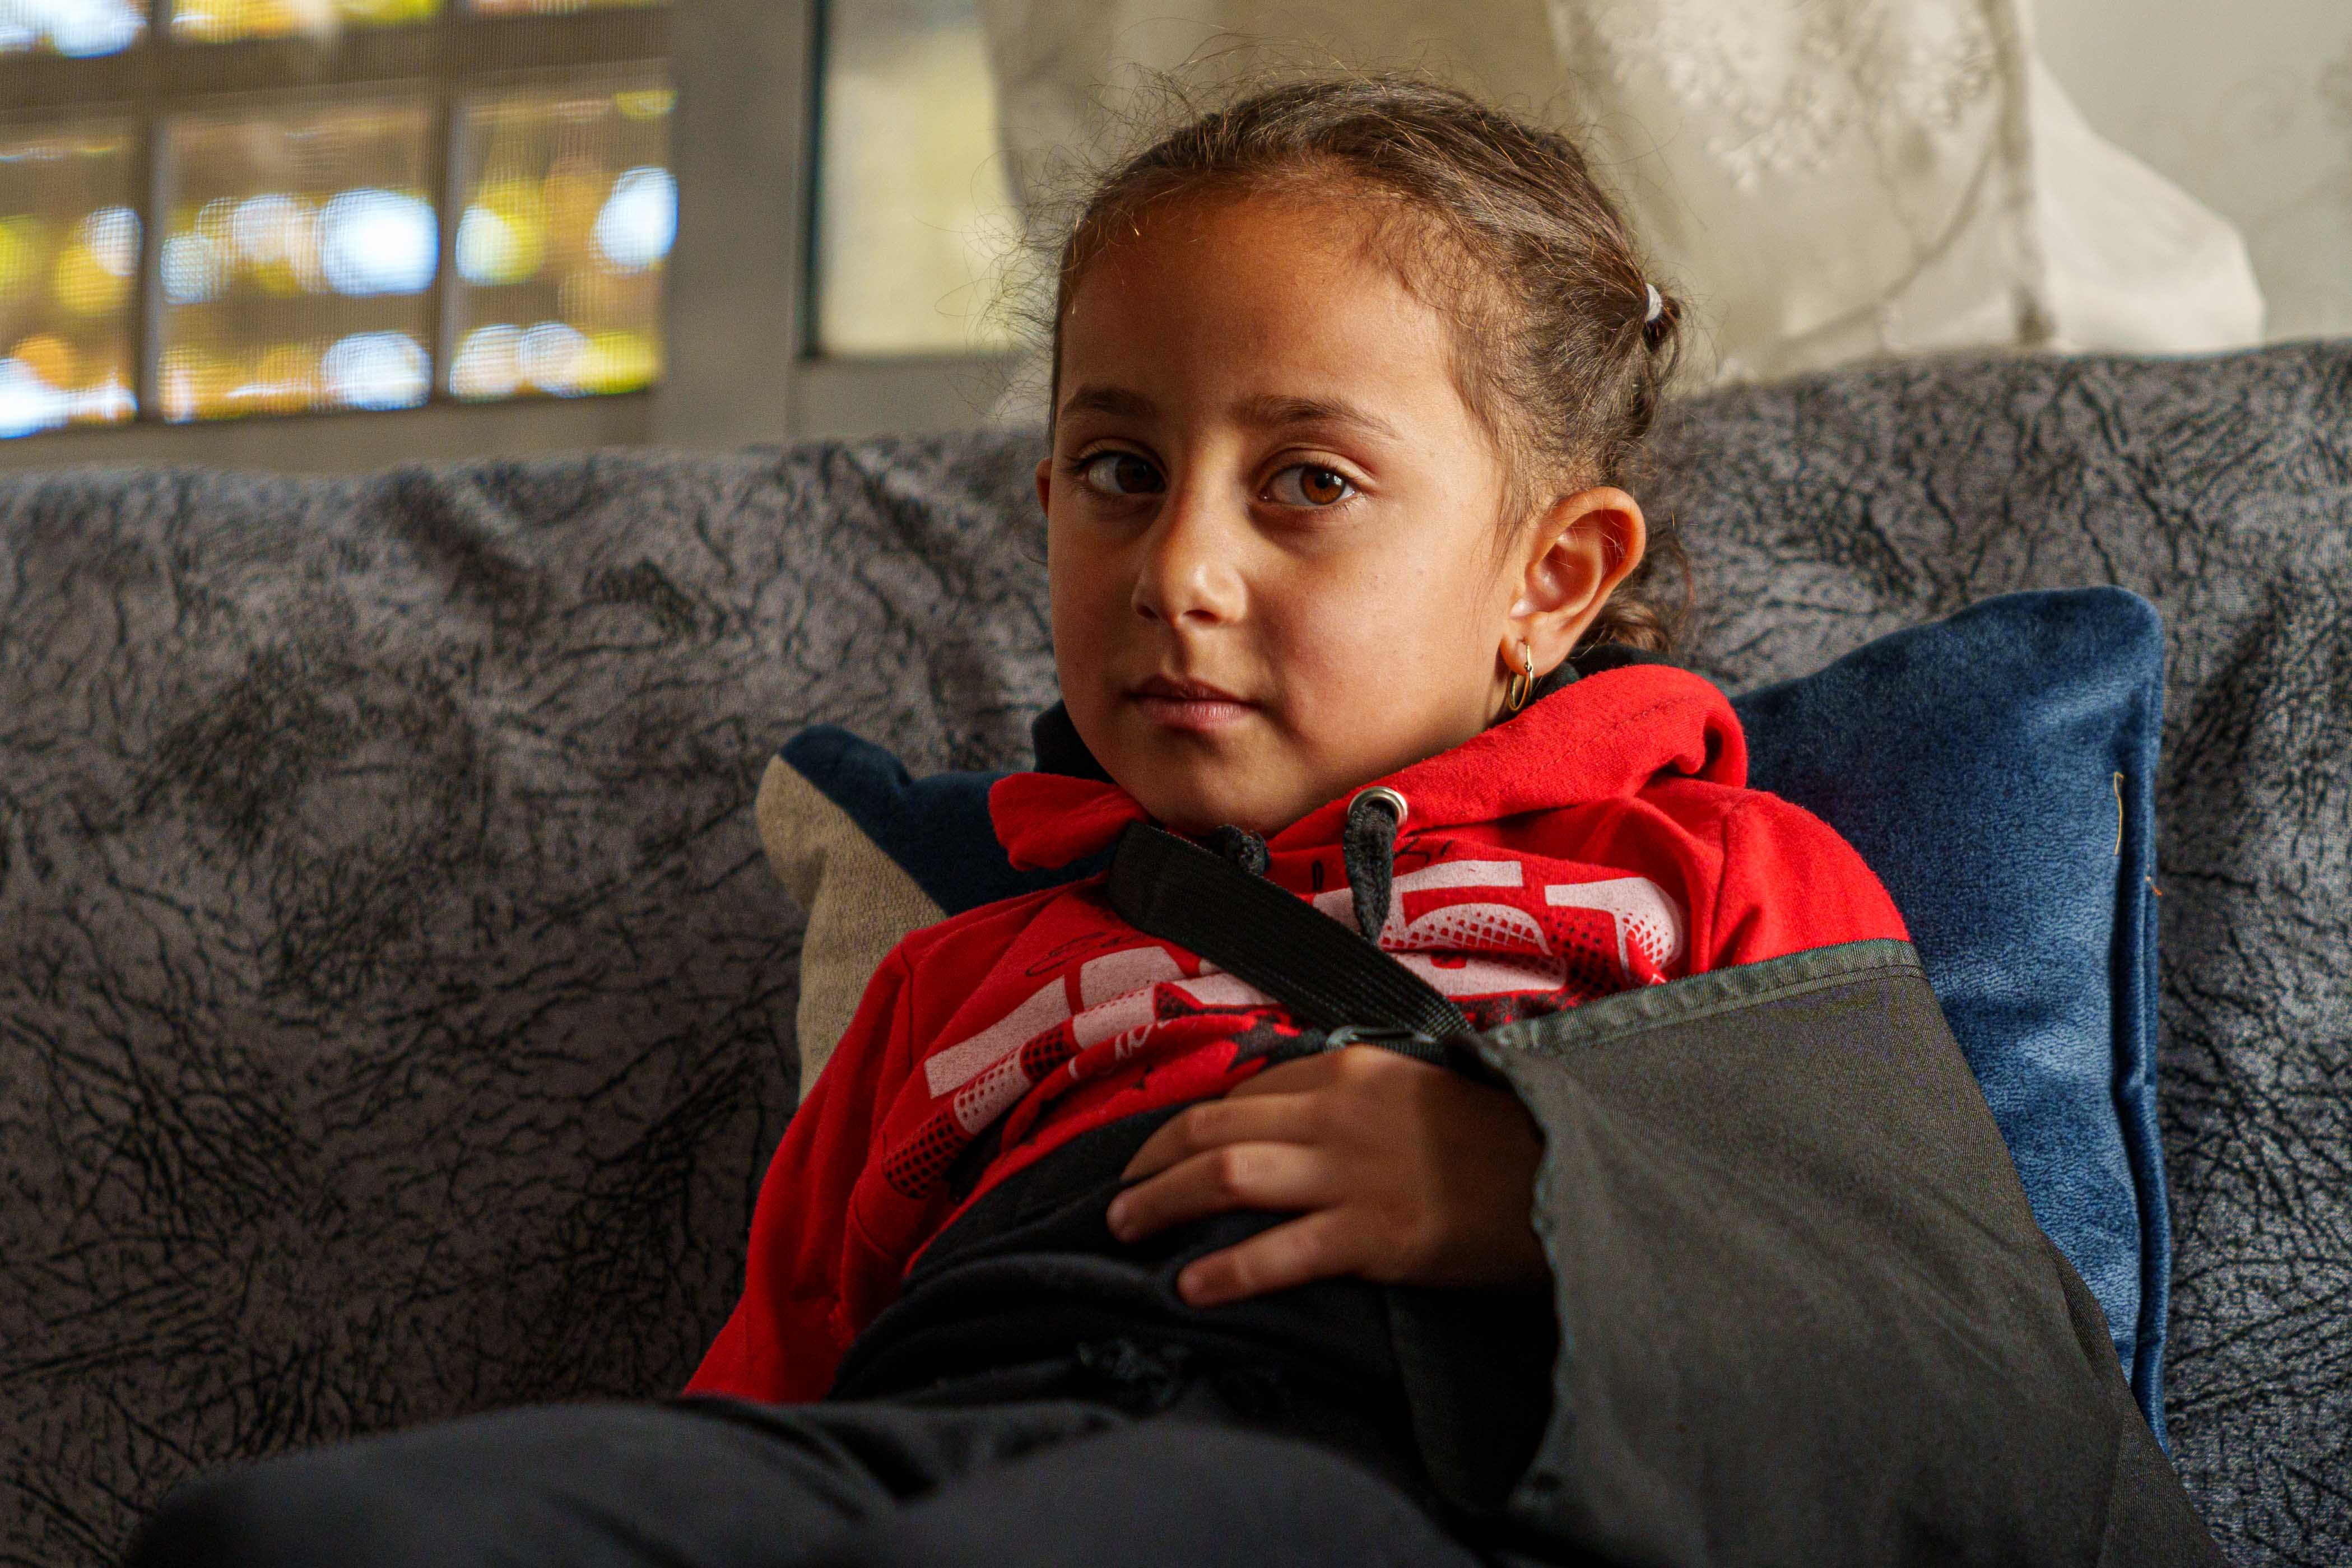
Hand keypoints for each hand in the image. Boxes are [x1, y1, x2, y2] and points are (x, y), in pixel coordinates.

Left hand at [1106, 1044, 1548, 1307]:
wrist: (1571, 1175)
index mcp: (1351, 1070)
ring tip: (1125, 1230)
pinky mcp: (1377, 1234)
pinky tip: (1190, 1287)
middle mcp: (1340, 1111)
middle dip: (1153, 1160)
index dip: (1190, 1124)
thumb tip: (1298, 1123)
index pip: (1246, 1090)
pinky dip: (1226, 1269)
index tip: (1163, 1151)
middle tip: (1118, 1195)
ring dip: (1162, 1202)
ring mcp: (1355, 1173)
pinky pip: (1280, 1251)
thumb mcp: (1423, 1092)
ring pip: (1227, 1175)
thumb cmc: (1504, 1140)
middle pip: (1215, 1127)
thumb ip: (1358, 1100)